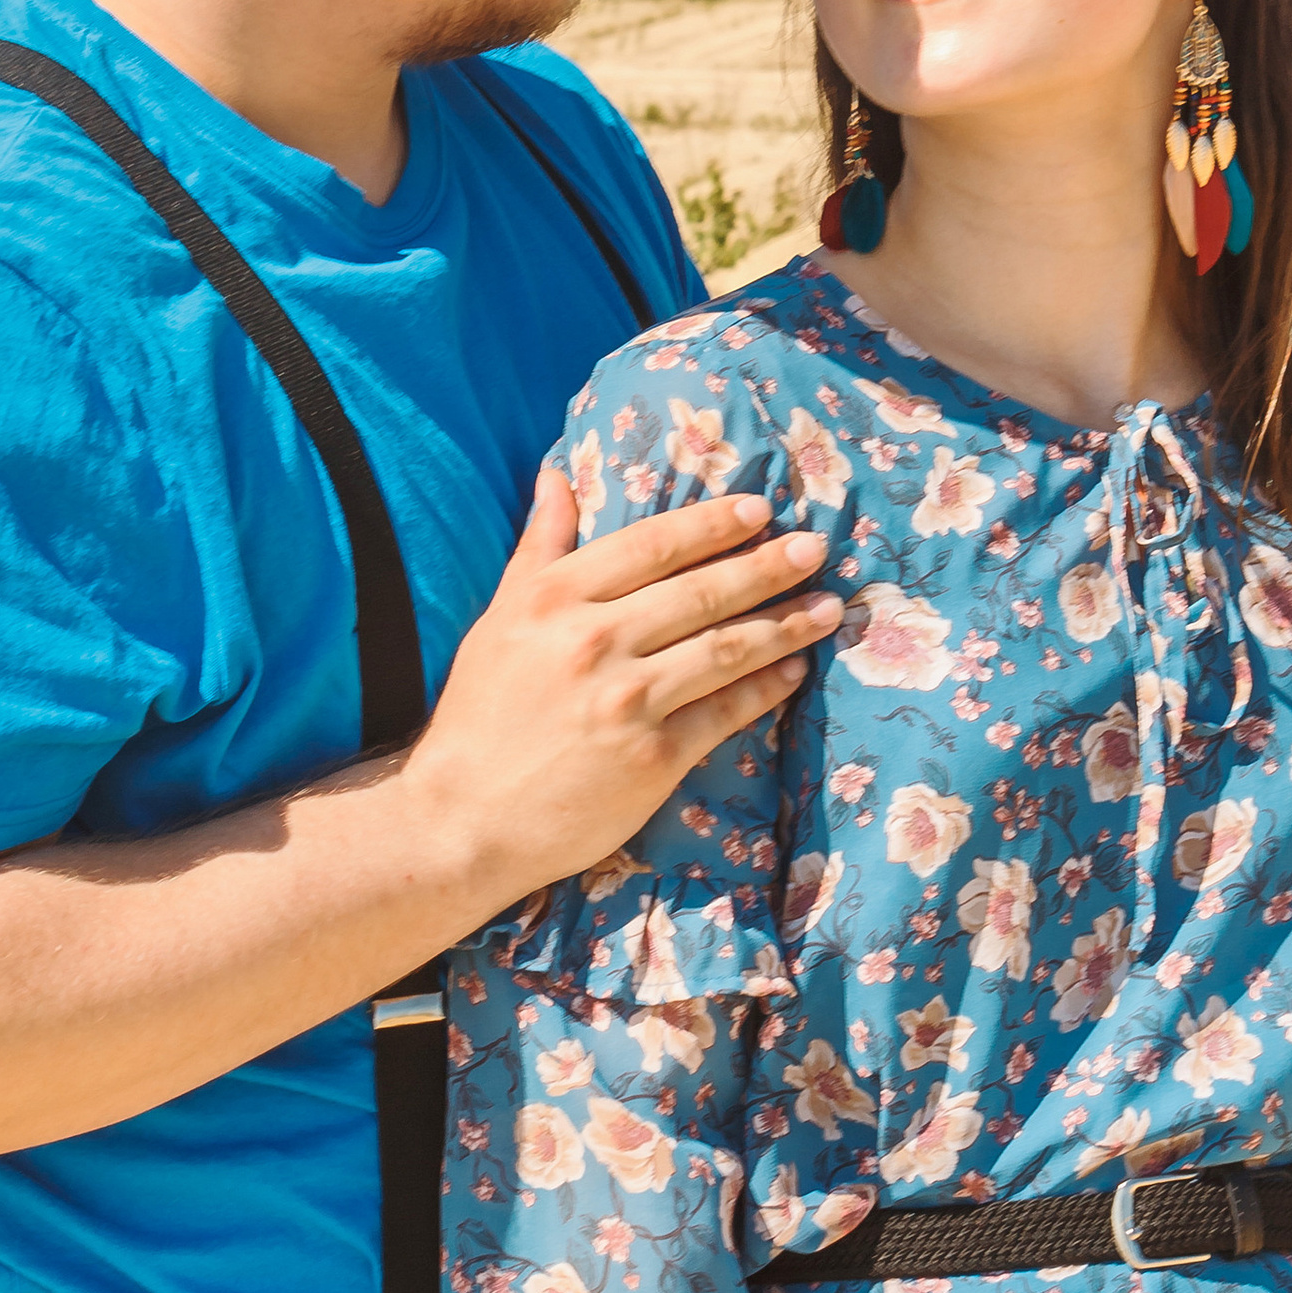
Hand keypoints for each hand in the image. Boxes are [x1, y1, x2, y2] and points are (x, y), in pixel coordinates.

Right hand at [403, 472, 838, 906]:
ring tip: (828, 608)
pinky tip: (794, 671)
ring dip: (786, 625)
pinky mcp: (652, 756)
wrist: (463, 818)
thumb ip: (538, 545)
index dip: (712, 524)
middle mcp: (594, 641)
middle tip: (814, 549)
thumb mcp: (500, 617)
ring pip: (727, 648)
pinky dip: (767, 688)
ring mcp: (627, 700)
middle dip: (767, 567)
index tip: (759, 510)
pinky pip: (726, 711)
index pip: (652, 545)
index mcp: (554, 598)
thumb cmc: (481, 716)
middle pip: (702, 592)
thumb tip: (556, 473)